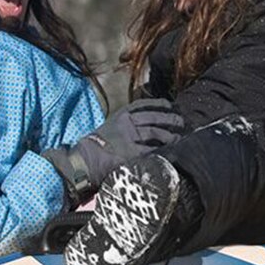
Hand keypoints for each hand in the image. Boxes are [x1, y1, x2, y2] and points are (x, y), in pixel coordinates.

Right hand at [42, 100, 184, 206]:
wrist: (83, 161)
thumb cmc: (96, 145)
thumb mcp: (110, 126)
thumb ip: (125, 124)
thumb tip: (143, 124)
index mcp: (121, 114)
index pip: (145, 104)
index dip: (160, 104)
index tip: (170, 105)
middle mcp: (127, 122)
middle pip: (155, 117)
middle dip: (171, 119)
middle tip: (181, 122)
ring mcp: (129, 137)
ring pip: (156, 132)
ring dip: (170, 135)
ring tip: (180, 138)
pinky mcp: (131, 152)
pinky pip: (152, 150)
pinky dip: (162, 150)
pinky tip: (170, 152)